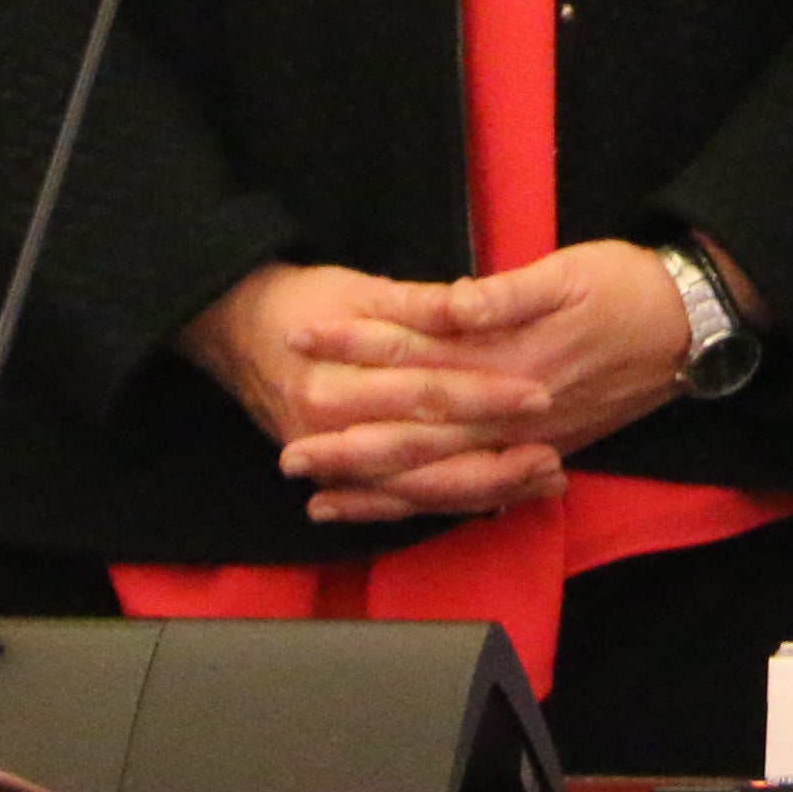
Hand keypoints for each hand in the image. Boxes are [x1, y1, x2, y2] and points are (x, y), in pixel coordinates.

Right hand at [180, 259, 562, 523]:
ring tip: (540, 483)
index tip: (537, 394)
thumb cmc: (308, 301)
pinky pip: (398, 501)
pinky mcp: (338, 477)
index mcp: (338, 382)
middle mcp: (330, 433)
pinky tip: (501, 500)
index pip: (425, 394)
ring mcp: (332, 463)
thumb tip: (472, 302)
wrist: (241, 330)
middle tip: (551, 456)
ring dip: (480, 491)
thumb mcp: (364, 290)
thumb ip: (422, 304)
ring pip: (415, 490)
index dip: (483, 395)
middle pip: (422, 455)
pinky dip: (449, 501)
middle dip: (491, 459)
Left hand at [235, 241, 704, 521]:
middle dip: (350, 444)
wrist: (692, 327)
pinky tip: (393, 508)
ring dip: (378, 488)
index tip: (305, 341)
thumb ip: (507, 293)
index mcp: (511, 359)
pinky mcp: (540, 452)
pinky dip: (427, 503)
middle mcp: (512, 411)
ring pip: (441, 475)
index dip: (358, 348)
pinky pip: (472, 490)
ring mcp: (526, 439)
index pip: (418, 356)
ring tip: (319, 498)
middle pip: (418, 433)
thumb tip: (452, 302)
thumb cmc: (629, 287)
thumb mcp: (570, 272)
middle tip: (289, 453)